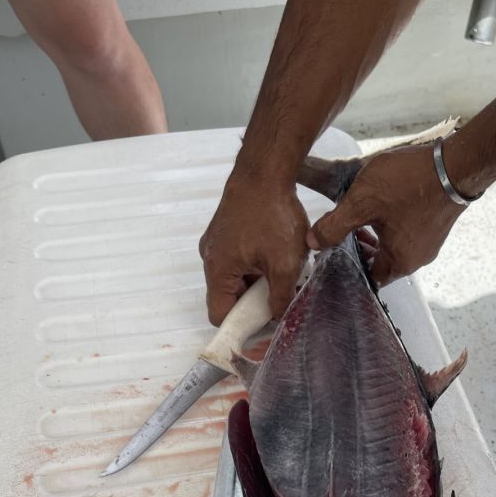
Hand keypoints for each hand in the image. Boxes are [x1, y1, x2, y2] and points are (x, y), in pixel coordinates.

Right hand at [200, 168, 310, 324]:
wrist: (265, 170)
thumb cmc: (272, 214)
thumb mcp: (284, 263)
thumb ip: (280, 297)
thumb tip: (276, 316)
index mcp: (217, 270)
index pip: (219, 314)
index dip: (241, 326)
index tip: (264, 326)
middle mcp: (210, 258)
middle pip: (229, 296)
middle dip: (255, 301)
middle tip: (282, 297)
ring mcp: (217, 243)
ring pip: (237, 278)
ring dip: (259, 282)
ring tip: (284, 273)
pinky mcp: (226, 232)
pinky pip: (239, 260)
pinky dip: (257, 265)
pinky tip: (278, 257)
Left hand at [305, 144, 468, 284]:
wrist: (456, 163)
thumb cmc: (410, 184)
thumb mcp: (362, 203)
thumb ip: (334, 226)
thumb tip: (312, 243)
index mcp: (398, 262)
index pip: (366, 278)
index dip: (347, 266)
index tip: (332, 250)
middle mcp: (416, 260)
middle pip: (379, 264)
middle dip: (359, 249)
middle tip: (342, 230)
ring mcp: (429, 244)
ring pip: (393, 248)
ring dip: (375, 236)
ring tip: (361, 215)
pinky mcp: (436, 227)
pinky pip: (407, 235)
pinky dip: (391, 227)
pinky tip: (384, 206)